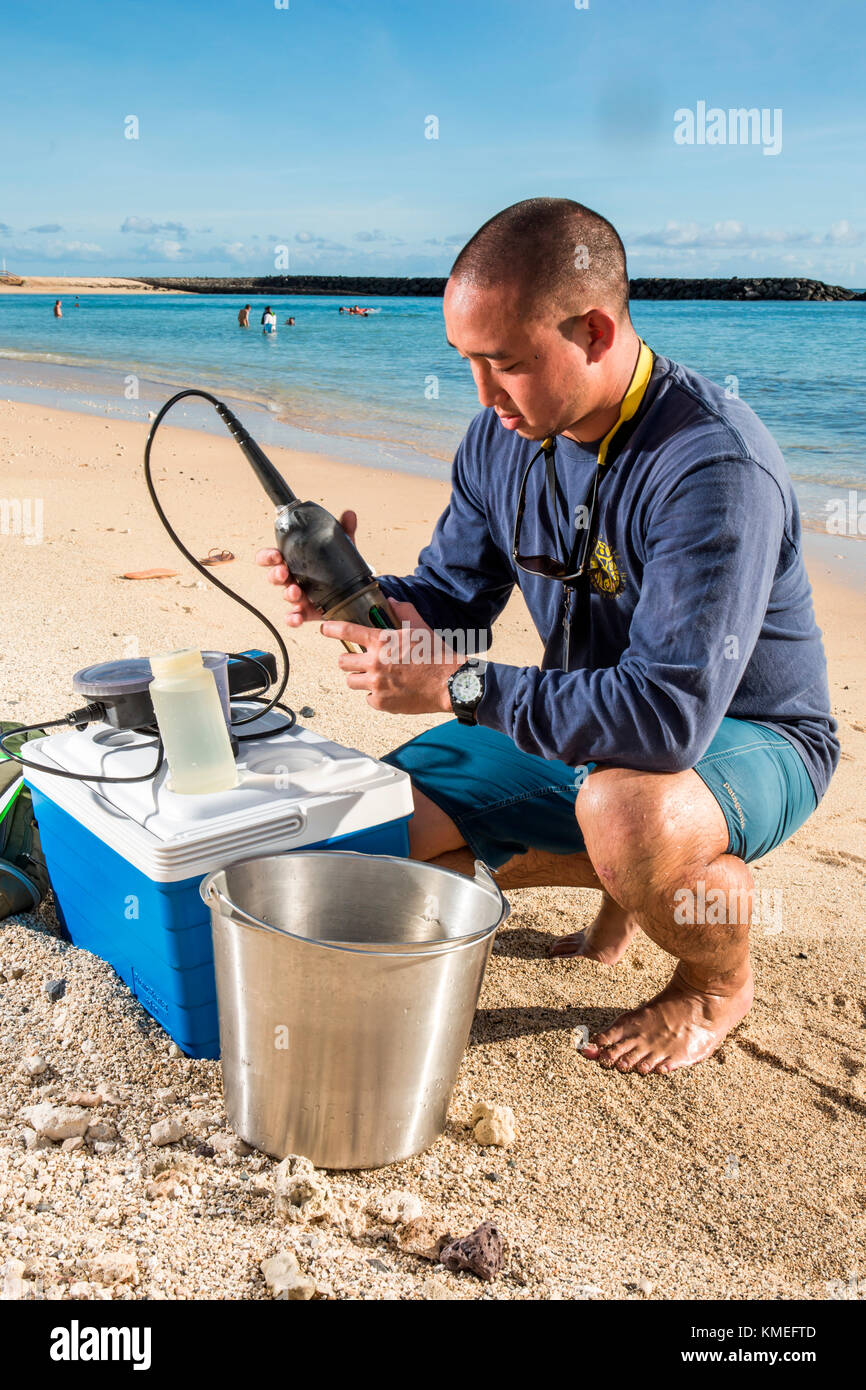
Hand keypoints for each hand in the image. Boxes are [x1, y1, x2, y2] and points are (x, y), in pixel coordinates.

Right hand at [255, 510, 357, 626]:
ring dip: (288, 594)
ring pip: (286, 596)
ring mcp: (300, 596)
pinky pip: (295, 617)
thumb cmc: (338, 568)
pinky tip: (297, 617)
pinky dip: (293, 619)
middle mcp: (294, 578)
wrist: (354, 592)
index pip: (273, 557)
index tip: (274, 555)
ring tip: (296, 592)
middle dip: (275, 574)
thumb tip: (349, 514)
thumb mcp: (340, 549)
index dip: (268, 556)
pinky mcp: (307, 612)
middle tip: (283, 572)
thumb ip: (343, 531)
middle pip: (275, 577)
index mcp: (296, 561)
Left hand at [321, 599, 461, 714]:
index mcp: (382, 642)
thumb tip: (391, 601)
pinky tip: (388, 690)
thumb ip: (403, 611)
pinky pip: (367, 698)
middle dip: (349, 660)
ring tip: (375, 677)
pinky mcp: (382, 703)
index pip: (347, 632)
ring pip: (350, 681)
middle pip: (342, 662)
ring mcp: (377, 684)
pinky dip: (374, 695)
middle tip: (361, 661)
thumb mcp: (420, 628)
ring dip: (359, 678)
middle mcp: (375, 663)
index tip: (324, 628)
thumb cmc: (437, 655)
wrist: (451, 684)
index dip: (331, 629)